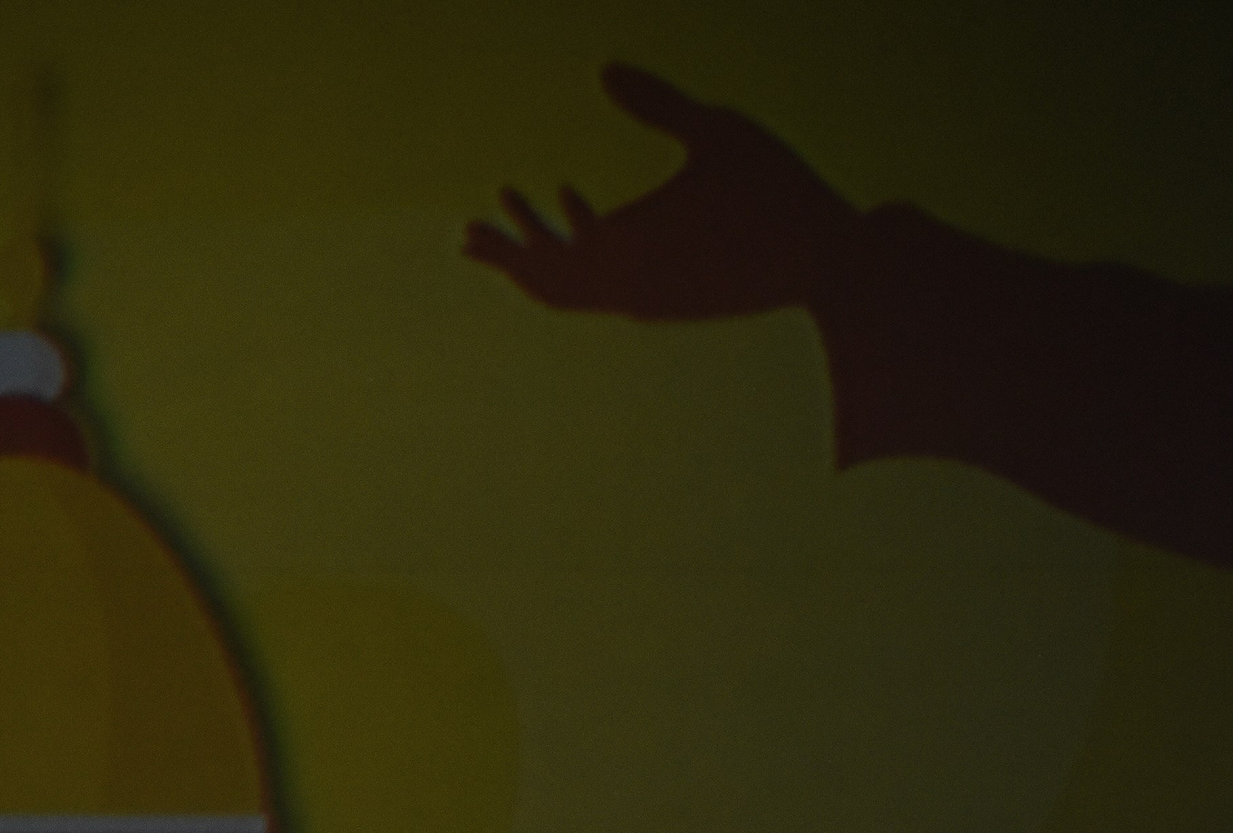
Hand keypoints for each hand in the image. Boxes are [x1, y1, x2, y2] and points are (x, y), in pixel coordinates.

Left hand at [462, 61, 853, 323]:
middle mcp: (632, 288)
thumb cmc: (776, 189)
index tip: (483, 214)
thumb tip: (606, 69)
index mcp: (633, 250)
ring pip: (575, 293)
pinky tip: (570, 215)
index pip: (548, 259)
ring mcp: (649, 303)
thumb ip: (660, 102)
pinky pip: (602, 292)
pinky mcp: (667, 305)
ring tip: (511, 226)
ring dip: (539, 261)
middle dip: (508, 256)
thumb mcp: (719, 130)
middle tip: (465, 237)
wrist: (826, 262)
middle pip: (548, 284)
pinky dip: (574, 266)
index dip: (512, 240)